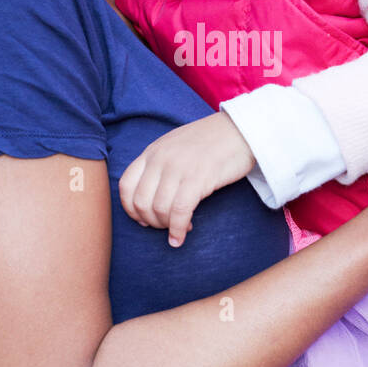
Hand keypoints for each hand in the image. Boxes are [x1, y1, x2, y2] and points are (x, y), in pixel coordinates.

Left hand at [118, 111, 255, 246]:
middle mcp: (161, 159)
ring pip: (159, 209)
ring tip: (180, 228)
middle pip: (140, 202)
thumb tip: (151, 195)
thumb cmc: (211, 141)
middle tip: (165, 227)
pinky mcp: (198, 178)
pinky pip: (180, 211)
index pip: (126, 185)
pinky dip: (178, 229)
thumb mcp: (175, 146)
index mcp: (152, 151)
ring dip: (166, 227)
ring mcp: (178, 168)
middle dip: (151, 222)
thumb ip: (159, 164)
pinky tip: (181, 236)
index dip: (130, 209)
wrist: (241, 129)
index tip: (143, 219)